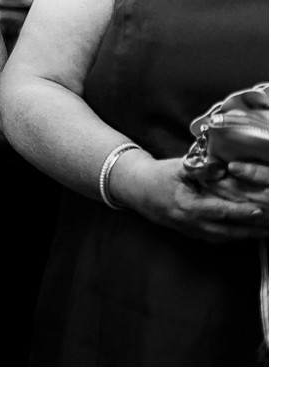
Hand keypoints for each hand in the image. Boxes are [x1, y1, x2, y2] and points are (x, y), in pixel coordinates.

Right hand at [114, 152, 265, 242]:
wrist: (135, 189)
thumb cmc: (157, 176)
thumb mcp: (176, 167)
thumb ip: (199, 167)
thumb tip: (221, 167)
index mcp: (187, 205)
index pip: (219, 211)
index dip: (240, 212)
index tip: (259, 211)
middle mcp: (189, 222)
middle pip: (226, 232)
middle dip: (249, 231)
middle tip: (270, 229)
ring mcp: (189, 230)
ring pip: (222, 238)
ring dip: (243, 236)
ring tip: (262, 233)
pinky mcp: (189, 232)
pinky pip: (214, 239)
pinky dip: (231, 237)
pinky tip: (242, 233)